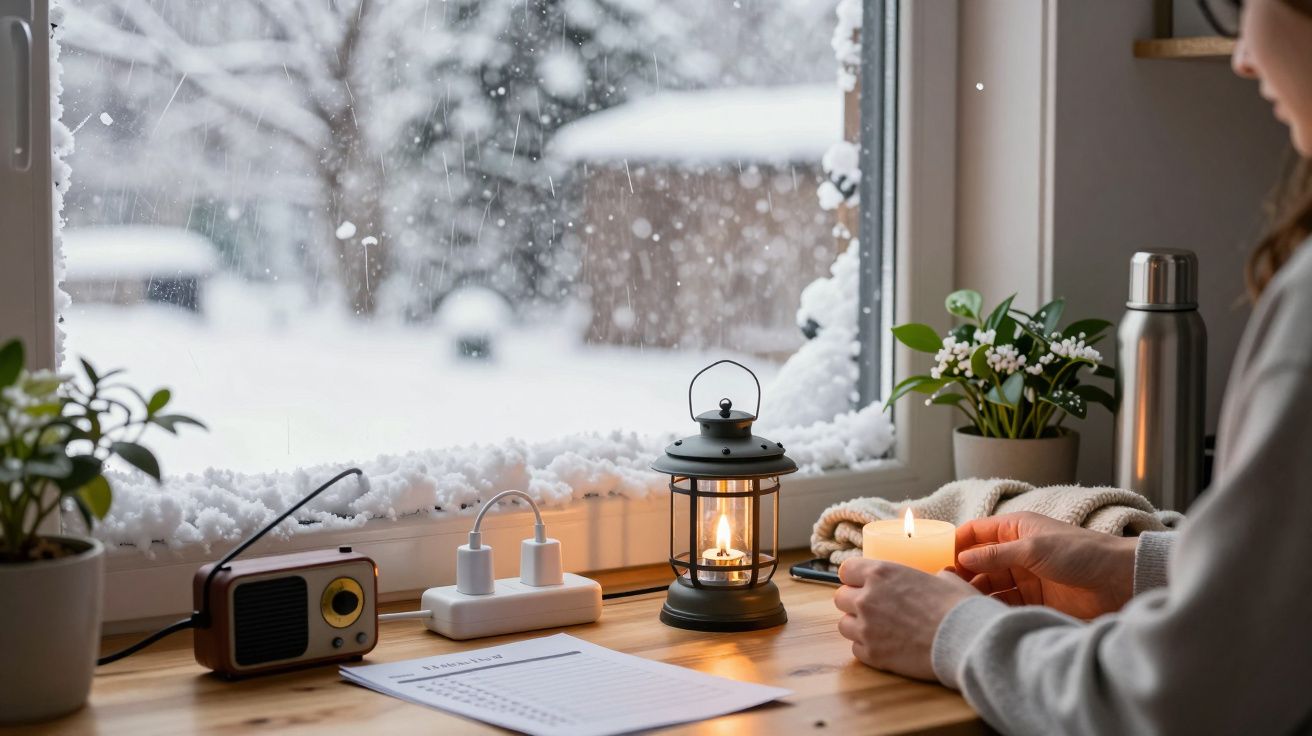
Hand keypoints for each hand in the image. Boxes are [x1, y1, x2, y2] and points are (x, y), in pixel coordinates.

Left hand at [834, 558, 977, 679]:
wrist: (966, 641)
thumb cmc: (959, 607)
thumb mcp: (945, 579)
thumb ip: (929, 576)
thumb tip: (938, 578)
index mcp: (881, 573)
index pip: (846, 569)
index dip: (855, 577)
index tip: (864, 584)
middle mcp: (867, 598)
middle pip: (840, 598)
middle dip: (854, 602)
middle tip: (874, 609)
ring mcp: (866, 628)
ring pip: (844, 625)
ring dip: (858, 626)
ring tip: (879, 630)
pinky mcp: (872, 654)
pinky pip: (856, 649)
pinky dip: (868, 649)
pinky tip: (887, 647)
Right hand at [954, 511, 1137, 618]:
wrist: (1119, 580)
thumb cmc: (1081, 552)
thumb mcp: (1034, 548)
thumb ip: (996, 554)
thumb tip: (962, 558)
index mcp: (1015, 528)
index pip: (975, 533)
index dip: (955, 543)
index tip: (936, 558)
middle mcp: (1016, 551)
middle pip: (978, 561)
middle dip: (962, 572)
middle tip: (945, 587)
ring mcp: (1024, 576)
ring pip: (989, 583)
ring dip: (976, 591)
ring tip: (959, 603)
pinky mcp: (1034, 599)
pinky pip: (1004, 602)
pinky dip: (992, 606)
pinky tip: (980, 613)